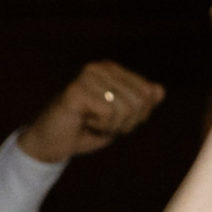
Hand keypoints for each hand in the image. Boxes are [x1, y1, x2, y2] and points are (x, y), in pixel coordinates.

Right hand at [16, 60, 166, 162]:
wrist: (52, 144)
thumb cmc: (87, 130)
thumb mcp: (121, 120)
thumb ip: (141, 105)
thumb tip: (159, 90)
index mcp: (112, 69)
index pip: (147, 93)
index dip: (137, 117)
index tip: (114, 120)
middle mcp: (100, 67)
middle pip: (139, 100)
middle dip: (126, 122)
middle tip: (102, 124)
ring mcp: (87, 76)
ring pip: (125, 107)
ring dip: (112, 125)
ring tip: (92, 122)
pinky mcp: (76, 90)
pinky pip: (108, 113)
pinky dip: (100, 126)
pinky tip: (83, 122)